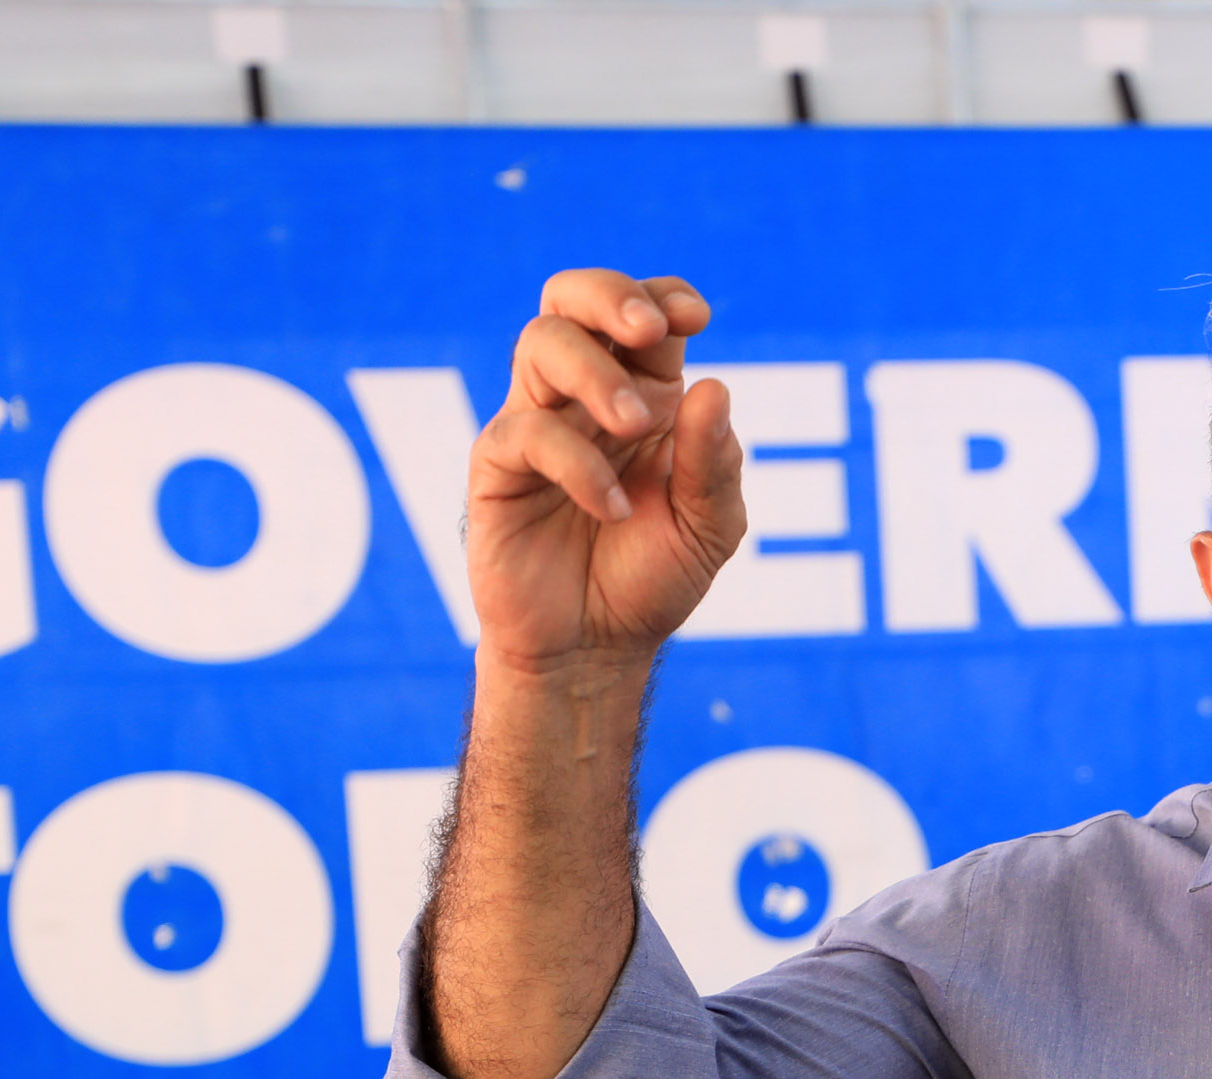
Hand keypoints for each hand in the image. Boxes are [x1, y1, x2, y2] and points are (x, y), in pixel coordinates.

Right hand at [469, 269, 745, 674]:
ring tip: (635, 427)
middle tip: (649, 331)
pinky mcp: (498, 466)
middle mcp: (583, 398)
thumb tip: (714, 387)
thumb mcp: (708, 528)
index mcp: (641, 396)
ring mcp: (535, 424)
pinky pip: (526, 432)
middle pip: (570, 300)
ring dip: (596, 373)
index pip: (642, 316)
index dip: (663, 296)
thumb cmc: (650, 580)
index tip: (696, 316)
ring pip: (541, 346)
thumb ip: (714, 463)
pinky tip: (614, 509)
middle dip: (609, 296)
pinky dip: (578, 463)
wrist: (594, 649)